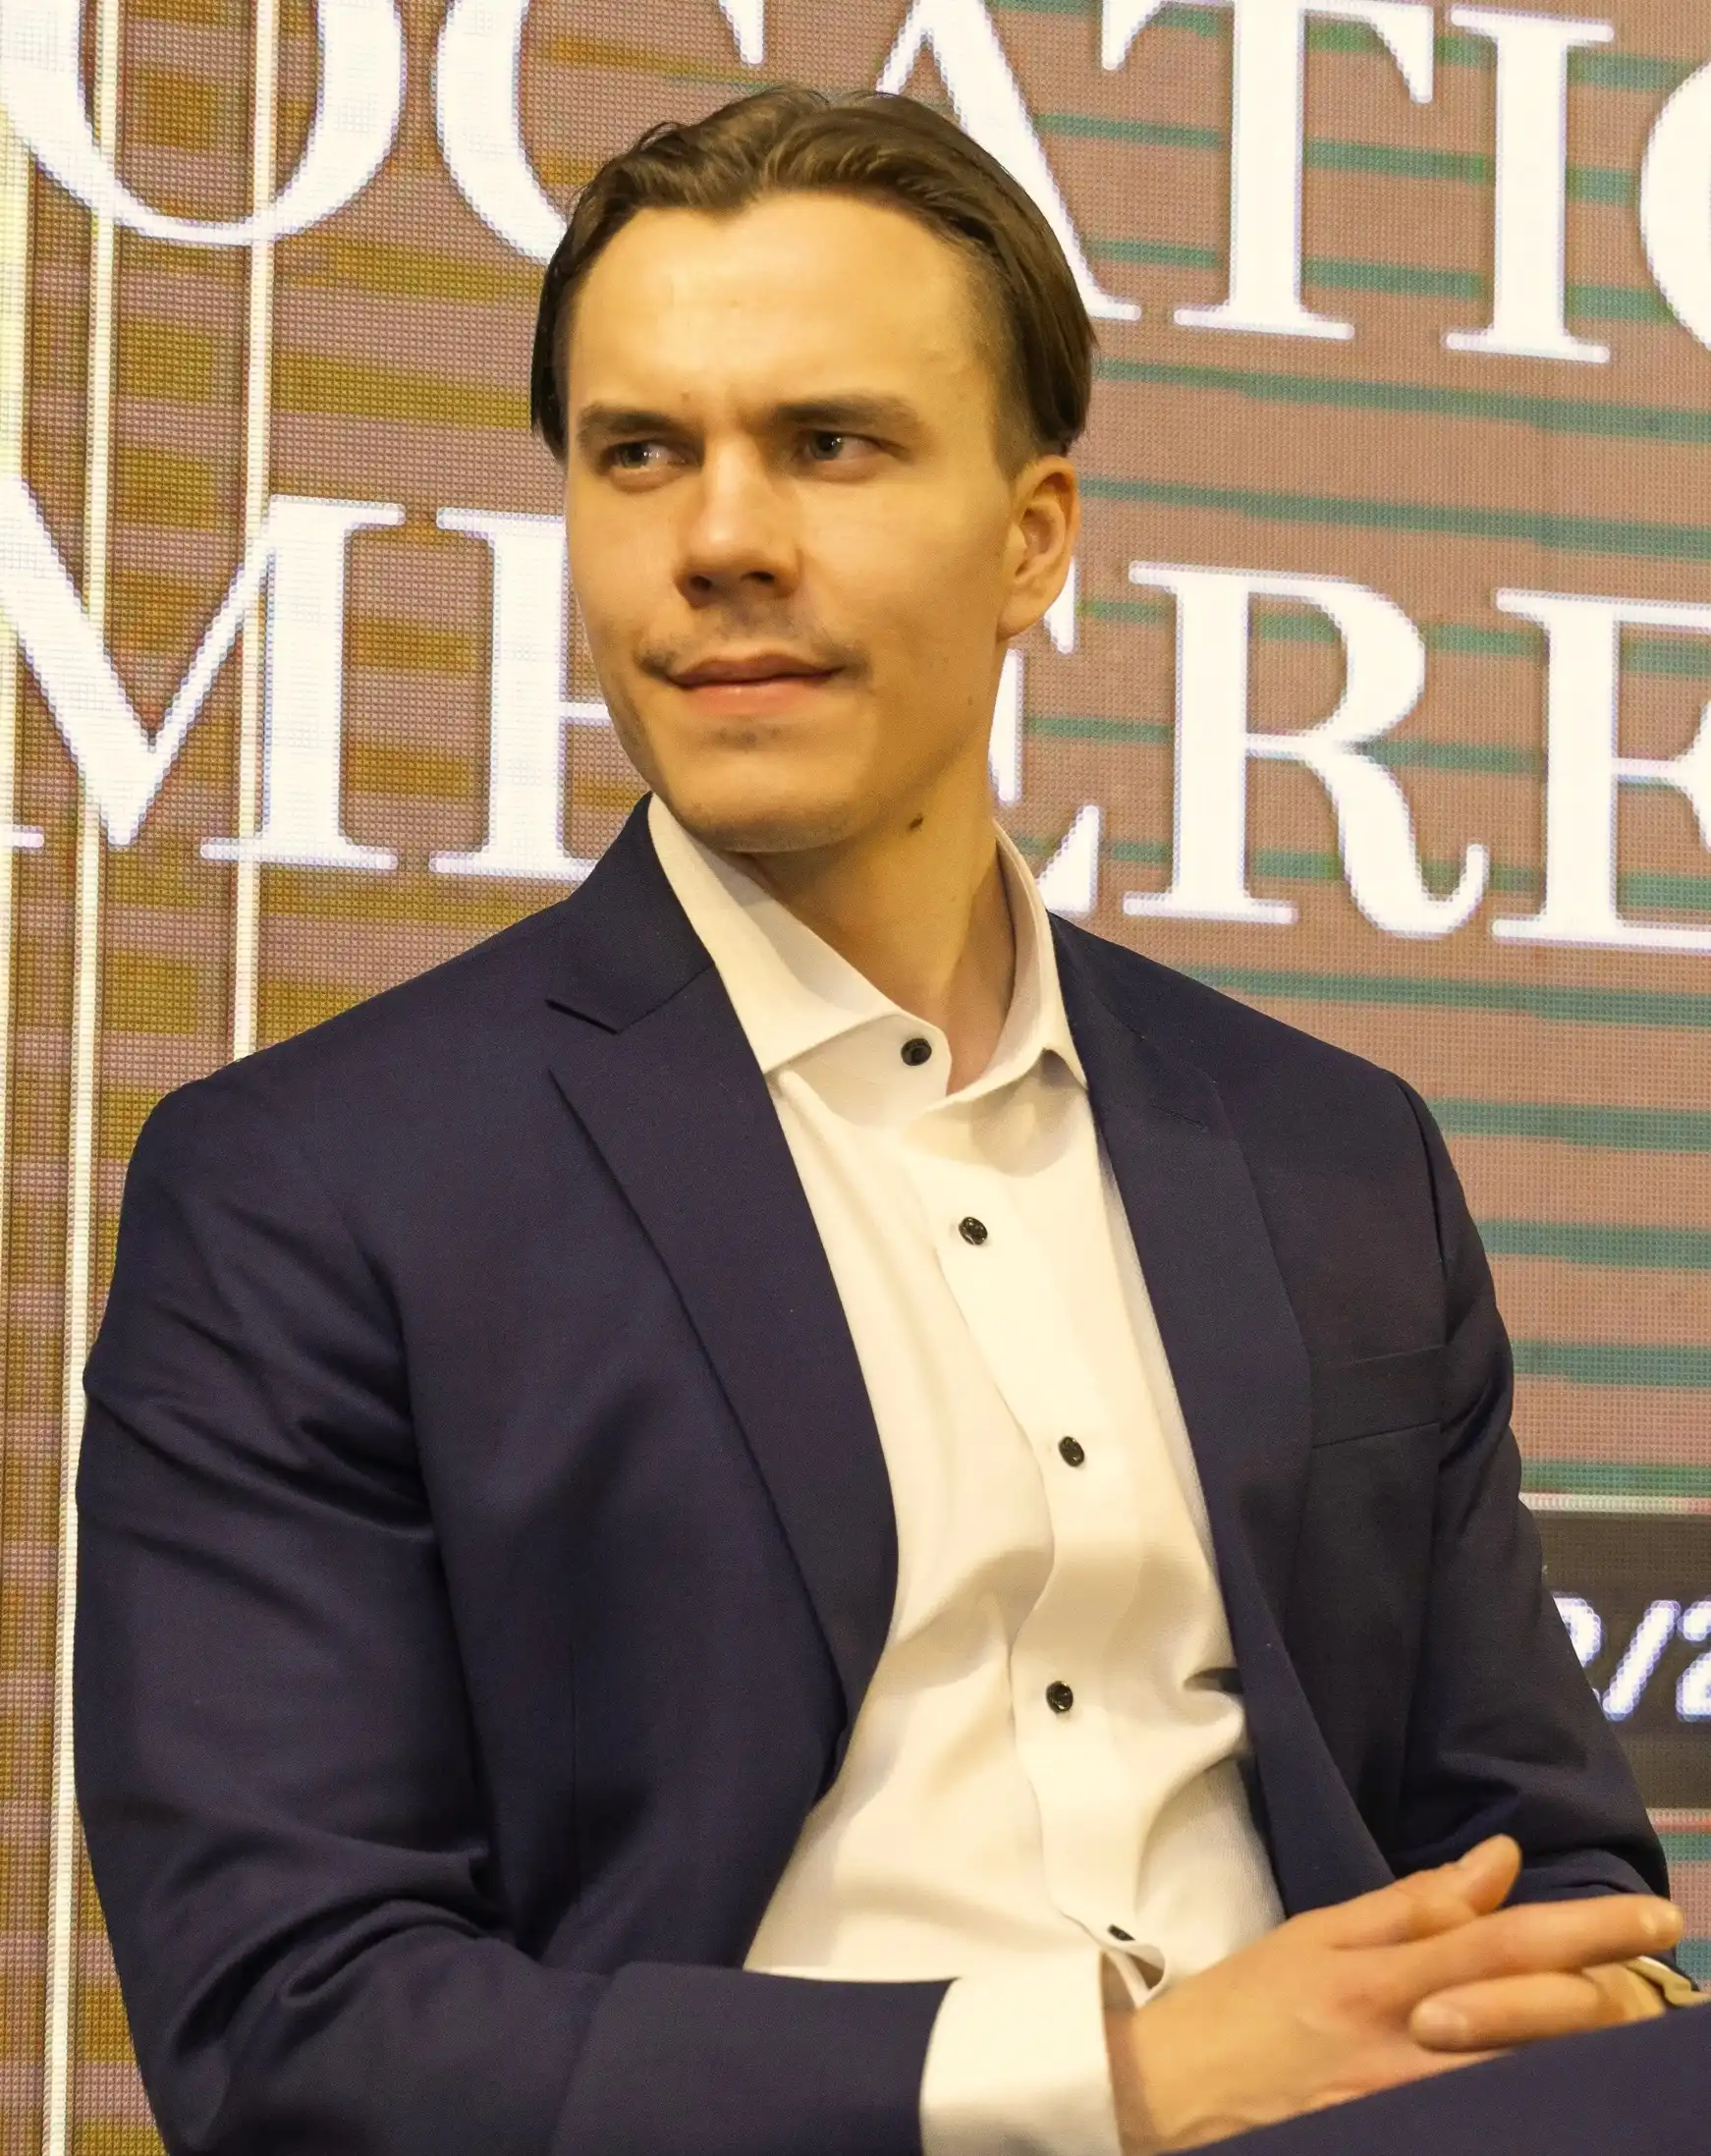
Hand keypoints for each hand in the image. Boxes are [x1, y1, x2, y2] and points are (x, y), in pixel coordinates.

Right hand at [1105, 1836, 1680, 2151]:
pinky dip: (1529, 2107)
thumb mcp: (1319, 1937)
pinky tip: (1557, 2095)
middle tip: (1660, 1982)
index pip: (1504, 1940)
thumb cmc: (1242, 2007)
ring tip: (1628, 2039)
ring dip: (1582, 2057)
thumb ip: (1415, 1904)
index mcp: (1385, 1976)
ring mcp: (1402, 2107)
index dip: (1587, 1929)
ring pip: (1521, 2082)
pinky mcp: (1394, 2145)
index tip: (1654, 1916)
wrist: (1163, 2095)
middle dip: (1610, 1998)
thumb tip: (1499, 1863)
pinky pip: (1481, 2124)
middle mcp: (1405, 2042)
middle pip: (1531, 2018)